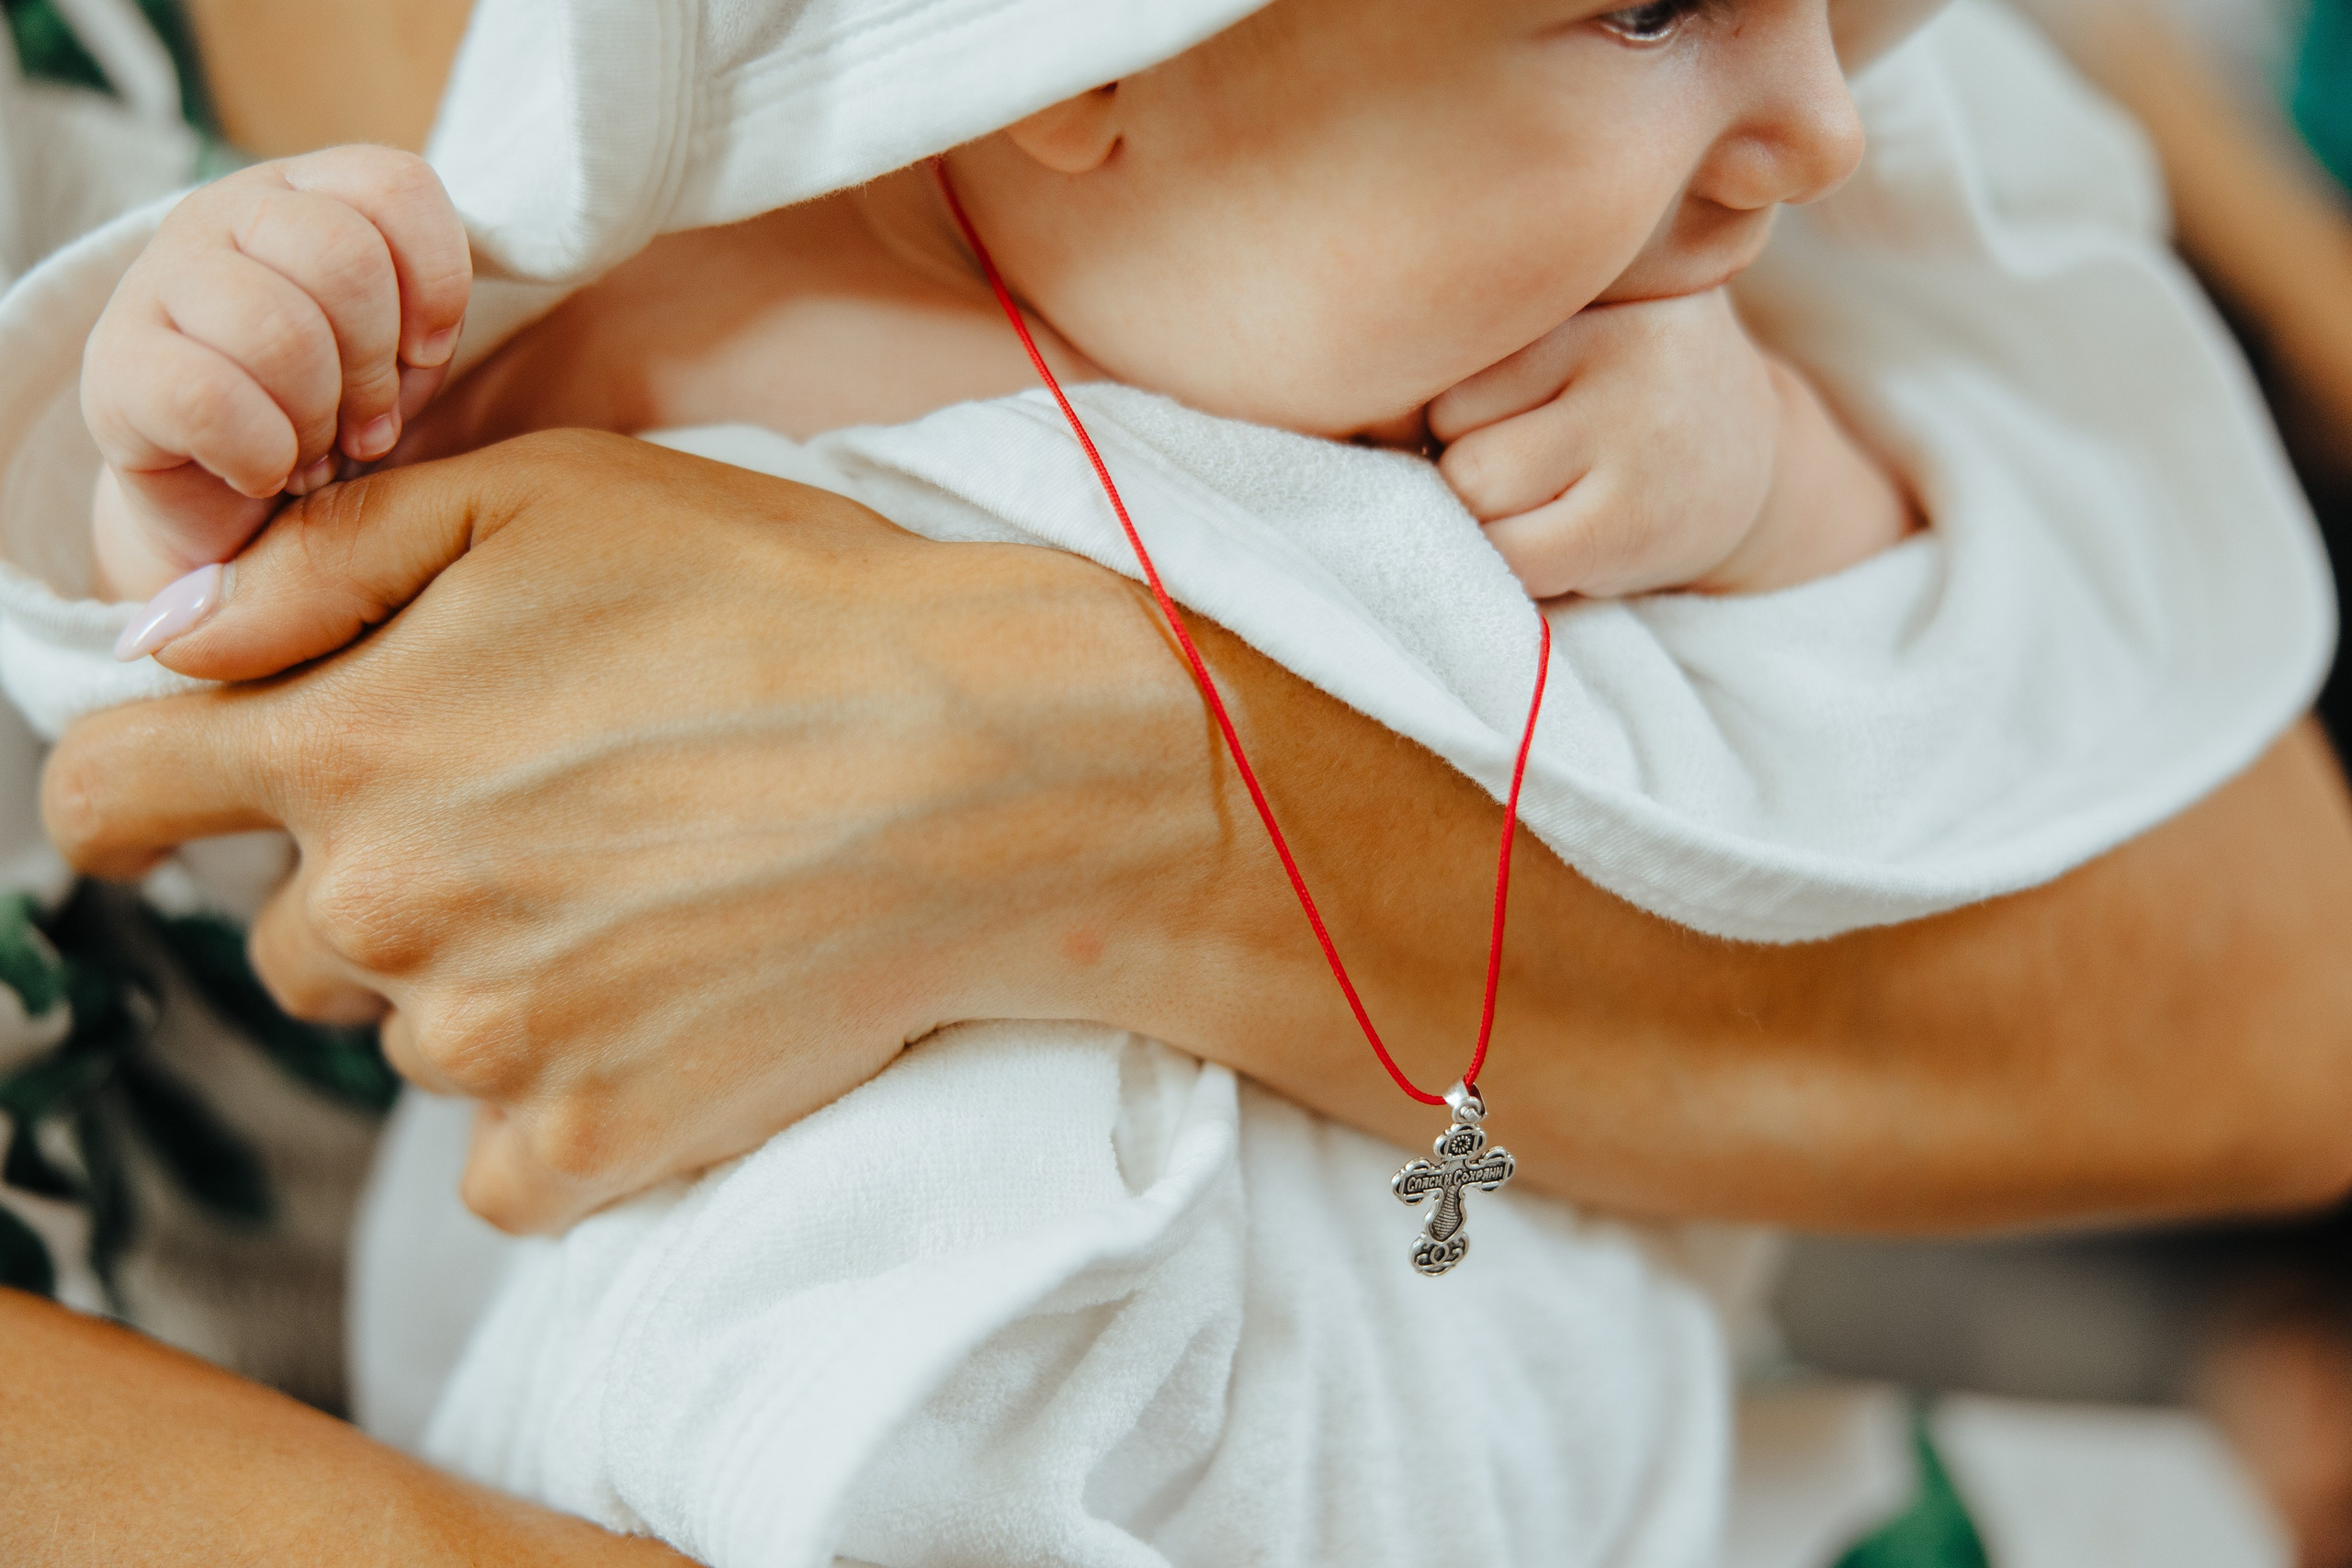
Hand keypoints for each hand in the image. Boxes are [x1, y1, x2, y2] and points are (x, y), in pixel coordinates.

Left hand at [44, 432, 1222, 1231]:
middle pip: (288, 934)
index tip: (177, 808)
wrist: (1004, 772)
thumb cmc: (791, 609)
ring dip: (492, 985)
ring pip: (412, 1039)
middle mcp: (387, 911)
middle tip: (556, 819)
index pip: (105, 799)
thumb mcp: (553, 499)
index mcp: (351, 744)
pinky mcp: (592, 1148)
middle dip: (381, 880)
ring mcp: (489, 1048)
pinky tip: (670, 1009)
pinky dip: (566, 1102)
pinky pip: (505, 1162)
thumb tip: (177, 636)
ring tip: (652, 900)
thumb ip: (324, 559)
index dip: (131, 797)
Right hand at [81, 147, 470, 599]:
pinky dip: (262, 452)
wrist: (244, 524)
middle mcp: (228, 215)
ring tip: (316, 450)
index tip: (430, 357)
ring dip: (318, 414)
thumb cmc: (348, 431)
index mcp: (311, 194)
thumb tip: (487, 324)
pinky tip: (266, 471)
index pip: (397, 186)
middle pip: (341, 255)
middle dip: (378, 366)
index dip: (434, 286)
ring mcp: (162, 282)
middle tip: (368, 426)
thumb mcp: (416, 364)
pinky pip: (212, 396)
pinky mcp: (118, 367)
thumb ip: (443, 314)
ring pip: (277, 324)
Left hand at [1428, 290, 1911, 597]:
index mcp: (1594, 284)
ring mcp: (1633, 435)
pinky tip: (1565, 540)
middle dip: (1461, 458)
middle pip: (1451, 422)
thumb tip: (1356, 384)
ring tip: (1548, 497)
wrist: (1752, 460)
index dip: (1448, 402)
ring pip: (1473, 487)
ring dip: (1486, 514)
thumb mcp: (1577, 312)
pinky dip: (1515, 563)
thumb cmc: (1622, 384)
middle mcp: (1621, 346)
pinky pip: (1512, 555)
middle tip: (1527, 462)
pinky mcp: (1633, 522)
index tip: (1494, 413)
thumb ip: (1488, 323)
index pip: (1452, 351)